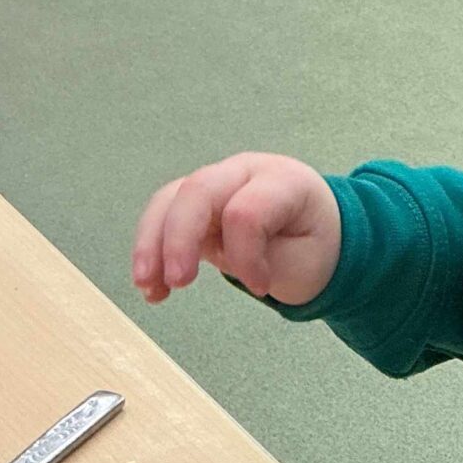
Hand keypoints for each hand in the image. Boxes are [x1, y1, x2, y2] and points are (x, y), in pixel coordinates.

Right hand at [132, 155, 341, 306]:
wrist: (314, 234)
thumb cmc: (312, 246)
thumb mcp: (305, 259)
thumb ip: (265, 256)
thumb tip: (222, 258)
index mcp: (282, 181)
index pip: (247, 211)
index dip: (246, 255)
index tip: (260, 289)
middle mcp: (244, 172)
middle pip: (197, 191)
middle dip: (179, 239)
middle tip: (177, 284)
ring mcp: (216, 183)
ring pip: (169, 200)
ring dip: (151, 245)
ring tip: (148, 289)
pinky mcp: (196, 204)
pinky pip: (163, 217)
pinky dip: (152, 252)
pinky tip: (152, 288)